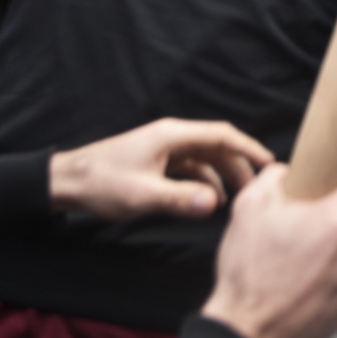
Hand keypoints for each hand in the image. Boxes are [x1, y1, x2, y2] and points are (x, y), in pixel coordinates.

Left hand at [48, 119, 272, 220]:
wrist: (66, 182)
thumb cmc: (101, 184)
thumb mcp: (142, 196)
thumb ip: (181, 199)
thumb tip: (216, 202)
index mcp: (172, 135)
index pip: (222, 134)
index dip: (248, 148)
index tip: (270, 164)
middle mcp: (171, 137)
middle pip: (217, 145)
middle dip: (239, 165)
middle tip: (257, 190)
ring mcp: (163, 149)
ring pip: (204, 157)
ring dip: (222, 175)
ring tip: (237, 199)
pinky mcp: (156, 162)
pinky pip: (189, 168)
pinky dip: (203, 181)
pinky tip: (206, 200)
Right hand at [202, 165, 336, 337]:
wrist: (249, 335)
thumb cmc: (250, 274)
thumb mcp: (249, 205)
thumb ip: (275, 176)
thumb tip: (288, 172)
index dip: (329, 182)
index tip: (316, 190)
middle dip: (322, 222)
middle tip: (293, 233)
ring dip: (326, 253)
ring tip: (293, 266)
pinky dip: (327, 280)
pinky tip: (300, 286)